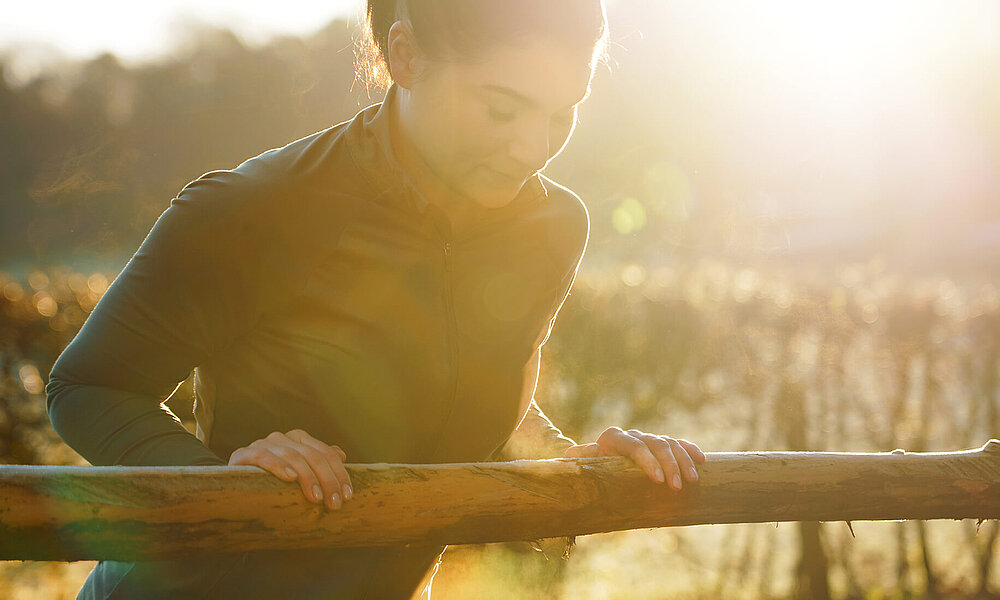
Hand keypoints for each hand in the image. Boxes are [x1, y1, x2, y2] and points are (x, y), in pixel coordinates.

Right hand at [229, 429, 352, 509]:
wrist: (234, 486)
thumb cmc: (272, 482)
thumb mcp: (299, 473)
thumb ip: (318, 462)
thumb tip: (341, 454)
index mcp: (299, 439)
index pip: (326, 453)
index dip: (339, 474)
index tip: (348, 496)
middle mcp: (283, 438)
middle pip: (313, 455)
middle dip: (327, 480)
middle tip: (334, 503)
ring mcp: (263, 443)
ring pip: (293, 456)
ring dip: (308, 478)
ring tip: (316, 498)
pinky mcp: (243, 454)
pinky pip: (264, 456)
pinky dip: (279, 466)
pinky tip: (290, 479)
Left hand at [563, 426, 705, 489]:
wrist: (598, 466)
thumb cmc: (591, 471)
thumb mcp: (585, 465)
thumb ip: (581, 459)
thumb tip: (574, 454)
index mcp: (613, 437)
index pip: (635, 446)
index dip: (648, 462)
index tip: (658, 481)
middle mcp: (632, 435)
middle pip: (656, 444)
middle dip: (669, 465)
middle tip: (677, 488)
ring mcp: (647, 438)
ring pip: (670, 444)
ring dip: (683, 461)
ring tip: (692, 481)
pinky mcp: (660, 445)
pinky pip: (678, 443)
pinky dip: (690, 450)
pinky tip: (702, 461)